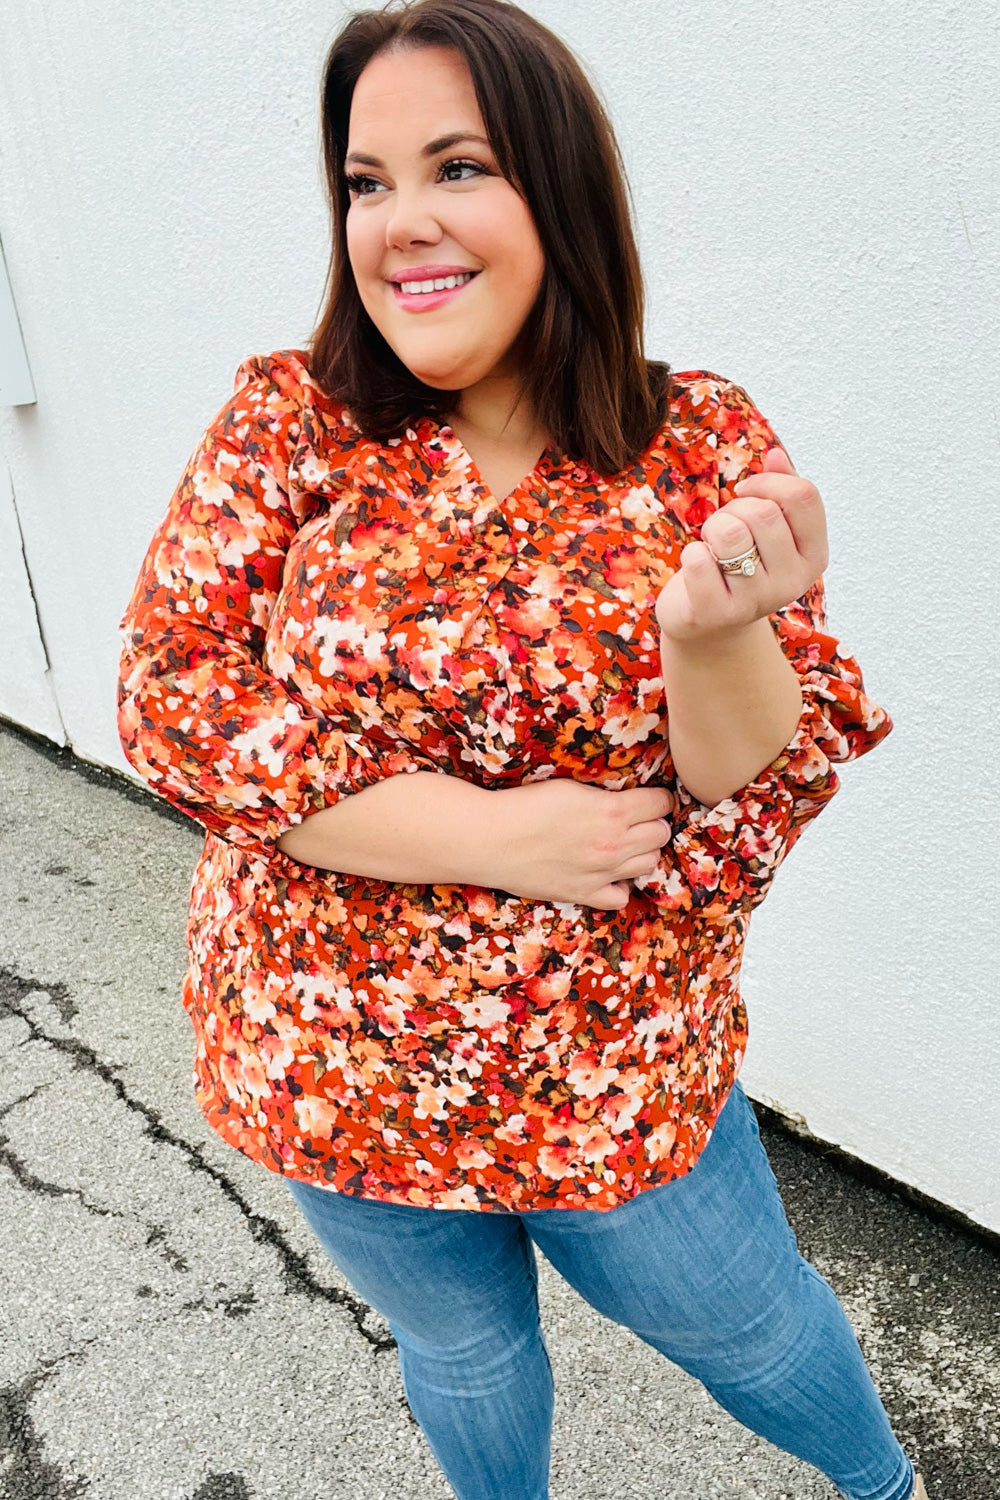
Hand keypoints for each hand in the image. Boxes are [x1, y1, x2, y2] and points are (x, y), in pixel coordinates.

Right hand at [495, 779, 673, 909]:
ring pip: (649, 864)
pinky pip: (622, 896)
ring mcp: (601, 873)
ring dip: (641, 852)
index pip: (661, 804)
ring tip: (624, 845)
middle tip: (637, 820)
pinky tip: (608, 873)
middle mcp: (614, 844)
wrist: (491, 839)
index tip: (649, 799)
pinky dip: (620, 885)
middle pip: (660, 834)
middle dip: (653, 824)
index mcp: (612, 811)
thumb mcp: (572, 787)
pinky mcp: (584, 894)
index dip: (658, 799)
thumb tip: (627, 800)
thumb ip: (605, 796)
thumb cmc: (526, 805)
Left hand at [654, 447, 828, 645]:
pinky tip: (699, 570)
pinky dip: (691, 554)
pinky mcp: (717, 613)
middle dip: (734, 508)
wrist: (711, 625)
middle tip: (725, 530)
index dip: (767, 482)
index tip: (745, 491)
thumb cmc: (739, 565)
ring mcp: (756, 601)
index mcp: (814, 556)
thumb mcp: (767, 528)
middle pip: (763, 512)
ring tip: (714, 548)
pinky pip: (698, 559)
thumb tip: (775, 454)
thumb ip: (778, 489)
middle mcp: (793, 582)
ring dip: (712, 529)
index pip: (803, 496)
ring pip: (731, 532)